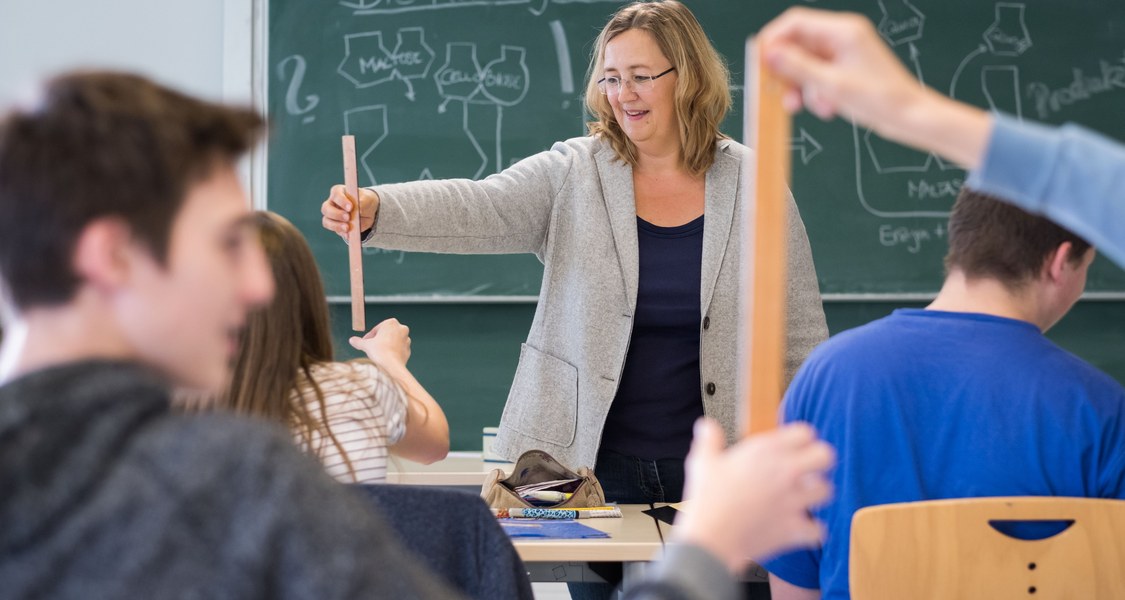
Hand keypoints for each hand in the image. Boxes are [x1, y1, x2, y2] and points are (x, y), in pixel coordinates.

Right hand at [321, 184, 378, 239]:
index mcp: (338, 192)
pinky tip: (349, 235)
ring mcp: (332, 216)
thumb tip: (358, 210)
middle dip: (337, 214)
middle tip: (348, 218)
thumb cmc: (365, 200)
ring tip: (347, 228)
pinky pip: (335, 231)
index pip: (336, 194)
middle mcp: (331, 203)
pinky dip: (342, 233)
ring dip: (336, 226)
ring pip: (327, 221)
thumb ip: (363, 202)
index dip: (342, 201)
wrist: (368, 211)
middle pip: (326, 208)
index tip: (351, 207)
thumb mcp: (367, 198)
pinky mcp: (336, 226)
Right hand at [349, 318, 410, 369]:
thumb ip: (358, 341)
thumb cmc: (380, 352)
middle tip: (370, 347)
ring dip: (385, 346)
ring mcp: (406, 339)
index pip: (377, 329)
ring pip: (392, 341)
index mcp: (391, 323)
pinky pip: (397, 349)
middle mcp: (401, 329)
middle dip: (378, 340)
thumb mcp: (366, 345)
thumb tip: (352, 340)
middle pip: (386, 334)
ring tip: (377, 354)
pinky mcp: (408, 350)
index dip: (369, 336)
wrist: (393, 366)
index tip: (365, 342)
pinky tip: (385, 358)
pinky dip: (391, 352)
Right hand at [673, 418, 834, 573]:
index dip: (801, 439)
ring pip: (826, 490)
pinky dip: (811, 530)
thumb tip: (706, 427)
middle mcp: (784, 473)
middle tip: (807, 469)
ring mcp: (792, 501)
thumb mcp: (702, 463)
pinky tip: (799, 527)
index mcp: (765, 452)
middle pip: (826, 456)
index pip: (804, 433)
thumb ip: (709, 440)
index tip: (794, 446)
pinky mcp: (794, 528)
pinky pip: (817, 529)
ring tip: (803, 497)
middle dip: (819, 462)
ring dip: (816, 494)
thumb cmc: (706, 501)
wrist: (710, 540)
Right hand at [759, 7, 927, 127]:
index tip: (759, 63)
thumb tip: (769, 54)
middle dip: (787, 72)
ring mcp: (844, 52)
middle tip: (780, 95)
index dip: (772, 41)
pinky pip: (817, 75)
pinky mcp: (845, 68)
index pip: (794, 22)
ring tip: (805, 107)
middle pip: (797, 45)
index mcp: (843, 31)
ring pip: (805, 63)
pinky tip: (826, 108)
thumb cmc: (881, 99)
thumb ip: (797, 68)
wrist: (910, 117)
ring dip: (801, 87)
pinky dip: (815, 92)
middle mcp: (843, 36)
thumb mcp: (831, 85)